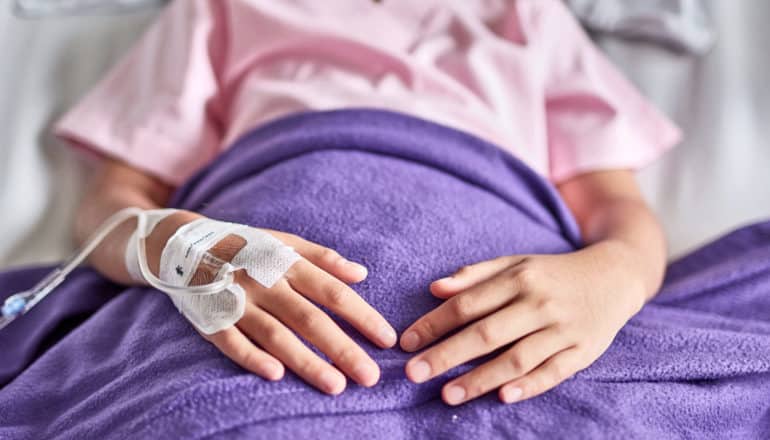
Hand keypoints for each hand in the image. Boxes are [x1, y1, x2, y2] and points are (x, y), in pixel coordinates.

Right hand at [147, 213, 397, 394]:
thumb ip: (324, 258)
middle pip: (310, 319)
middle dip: (343, 349)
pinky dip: (252, 358)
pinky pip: (233, 342)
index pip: (333, 293)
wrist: (184, 245)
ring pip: (277, 336)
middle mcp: (266, 283)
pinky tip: (276, 376)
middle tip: (370, 377)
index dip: (362, 316)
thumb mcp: (285, 242)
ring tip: (336, 386)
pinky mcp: (212, 319)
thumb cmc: (246, 246)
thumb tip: (362, 273)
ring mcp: (238, 302)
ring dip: (307, 362)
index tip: (387, 339)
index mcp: (287, 263)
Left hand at [400, 243, 646, 404]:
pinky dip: (529, 386)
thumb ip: (474, 275)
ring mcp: (563, 329)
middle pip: (486, 333)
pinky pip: (553, 372)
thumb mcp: (515, 263)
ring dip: (480, 378)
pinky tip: (502, 396)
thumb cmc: (551, 273)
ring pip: (517, 357)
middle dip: (446, 355)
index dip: (434, 324)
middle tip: (413, 373)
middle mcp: (539, 303)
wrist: (614, 276)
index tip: (406, 342)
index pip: (467, 304)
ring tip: (446, 394)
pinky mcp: (583, 351)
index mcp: (519, 278)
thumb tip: (434, 288)